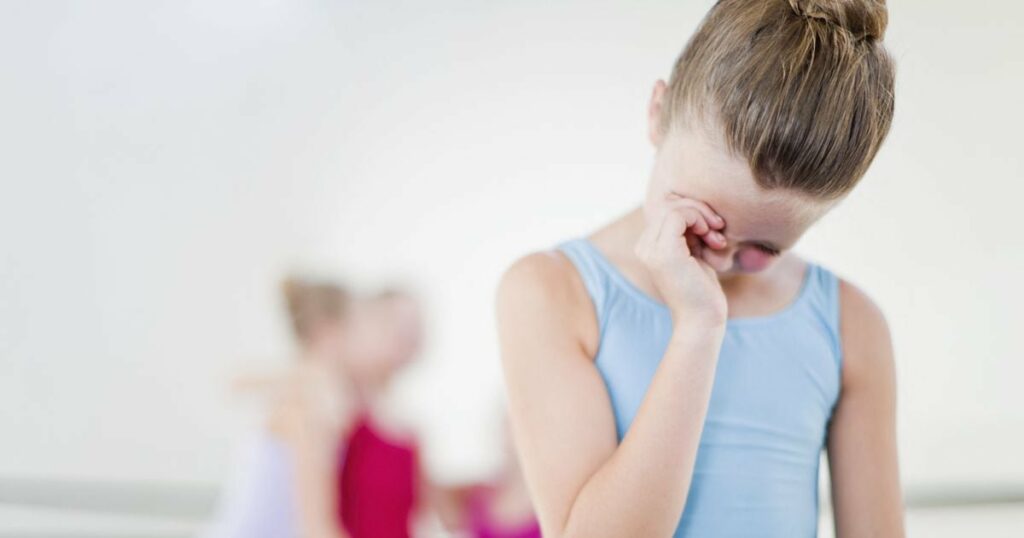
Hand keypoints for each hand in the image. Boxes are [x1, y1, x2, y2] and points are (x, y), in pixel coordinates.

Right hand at [635, 194, 728, 326]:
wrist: (702, 321)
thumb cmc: (702, 291)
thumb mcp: (694, 254)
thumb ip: (689, 233)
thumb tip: (694, 206)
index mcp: (648, 246)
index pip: (667, 210)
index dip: (692, 212)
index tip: (713, 231)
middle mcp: (644, 246)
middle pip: (669, 205)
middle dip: (698, 210)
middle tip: (718, 228)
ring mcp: (651, 249)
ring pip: (674, 207)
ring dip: (702, 215)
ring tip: (717, 237)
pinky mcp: (664, 252)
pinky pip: (679, 216)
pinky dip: (699, 219)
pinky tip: (711, 238)